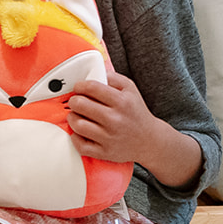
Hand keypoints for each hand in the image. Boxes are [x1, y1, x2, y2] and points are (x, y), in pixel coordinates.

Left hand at [67, 70, 201, 189]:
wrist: (150, 141)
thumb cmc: (136, 112)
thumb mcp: (130, 89)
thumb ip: (112, 77)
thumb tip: (93, 71)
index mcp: (121, 102)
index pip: (91, 88)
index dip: (79, 86)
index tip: (78, 88)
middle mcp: (115, 120)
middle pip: (80, 105)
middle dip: (74, 101)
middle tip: (76, 101)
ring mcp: (109, 138)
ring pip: (77, 124)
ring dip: (72, 118)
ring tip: (77, 115)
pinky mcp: (105, 152)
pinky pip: (80, 145)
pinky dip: (76, 137)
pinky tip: (80, 131)